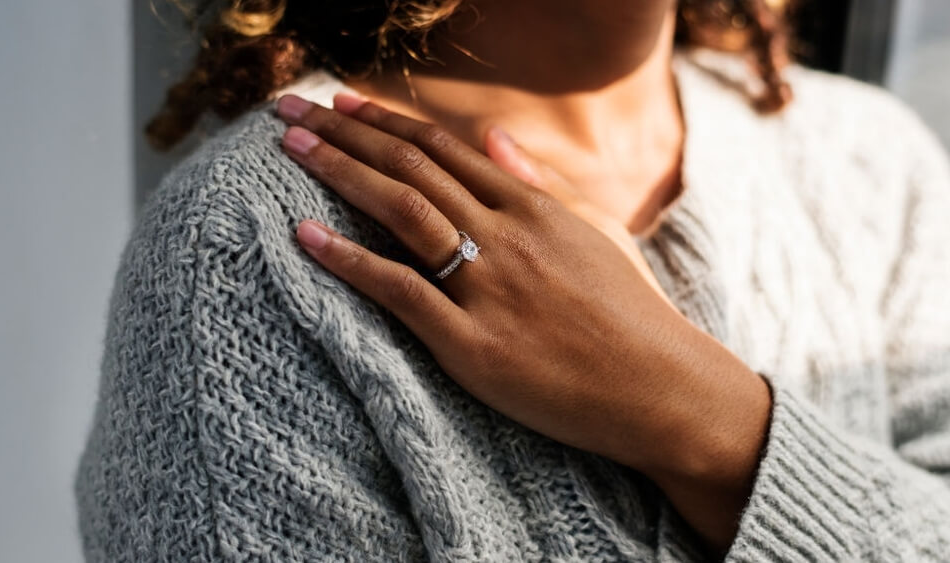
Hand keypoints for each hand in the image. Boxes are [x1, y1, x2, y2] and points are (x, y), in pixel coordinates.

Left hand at [275, 93, 767, 491]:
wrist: (661, 388)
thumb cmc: (630, 314)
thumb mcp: (591, 233)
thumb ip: (537, 183)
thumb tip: (493, 135)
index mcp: (532, 208)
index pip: (443, 147)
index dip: (385, 120)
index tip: (339, 101)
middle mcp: (506, 235)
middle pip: (412, 166)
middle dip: (344, 132)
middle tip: (288, 112)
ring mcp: (489, 287)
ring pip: (402, 211)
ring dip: (340, 172)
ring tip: (289, 148)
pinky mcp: (474, 344)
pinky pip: (401, 292)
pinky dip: (350, 261)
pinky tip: (306, 235)